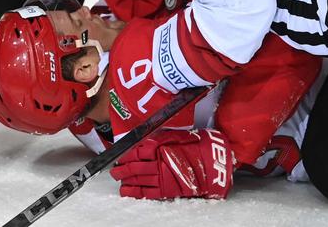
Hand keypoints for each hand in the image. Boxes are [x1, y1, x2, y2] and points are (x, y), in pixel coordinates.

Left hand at [110, 129, 234, 199]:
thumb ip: (159, 139)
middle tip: (115, 169)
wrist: (213, 163)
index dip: (126, 154)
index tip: (121, 155)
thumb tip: (143, 141)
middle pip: (133, 166)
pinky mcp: (165, 189)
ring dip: (124, 179)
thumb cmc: (197, 147)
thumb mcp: (177, 136)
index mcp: (159, 146)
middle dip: (121, 169)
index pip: (136, 151)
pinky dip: (133, 192)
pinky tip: (125, 191)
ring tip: (117, 178)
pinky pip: (145, 192)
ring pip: (136, 179)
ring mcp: (161, 176)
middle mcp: (157, 161)